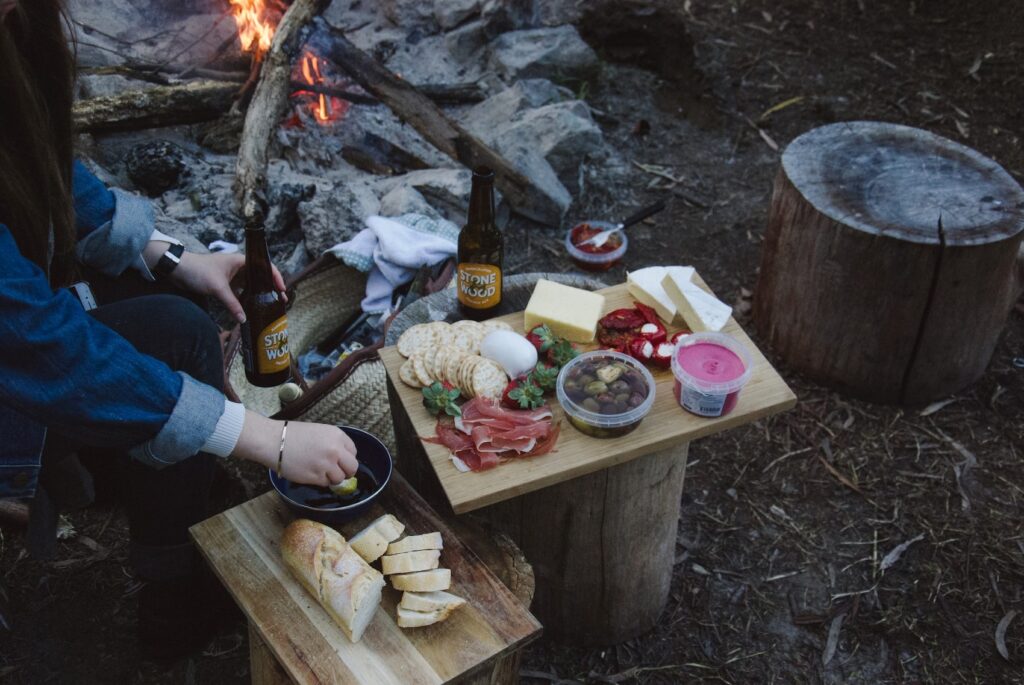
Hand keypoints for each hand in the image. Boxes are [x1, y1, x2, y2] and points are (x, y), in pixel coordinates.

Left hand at [169, 251, 286, 323]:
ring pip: (251, 284)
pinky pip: (241, 290)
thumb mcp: (217, 288)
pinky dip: (247, 297)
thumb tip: (244, 319)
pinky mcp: (225, 283)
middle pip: (261, 276)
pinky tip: (252, 306)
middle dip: (271, 288)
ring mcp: (232, 275)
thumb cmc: (198, 271)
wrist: (176, 269)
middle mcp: (239, 267)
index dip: (276, 277)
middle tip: (280, 301)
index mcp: (241, 261)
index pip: (265, 266)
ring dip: (260, 293)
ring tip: (270, 305)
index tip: (282, 290)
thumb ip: (232, 304)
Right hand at [232, 412, 357, 486]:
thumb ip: (333, 443)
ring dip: (332, 478)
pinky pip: (326, 483)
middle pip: (352, 467)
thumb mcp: (319, 432)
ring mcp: (326, 464)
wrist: (273, 441)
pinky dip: (320, 481)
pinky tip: (310, 472)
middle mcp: (335, 450)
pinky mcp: (316, 476)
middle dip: (346, 471)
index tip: (339, 460)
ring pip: (340, 478)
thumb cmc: (293, 434)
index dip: (346, 458)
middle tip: (336, 472)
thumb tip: (343, 458)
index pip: (353, 452)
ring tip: (319, 471)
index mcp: (337, 435)